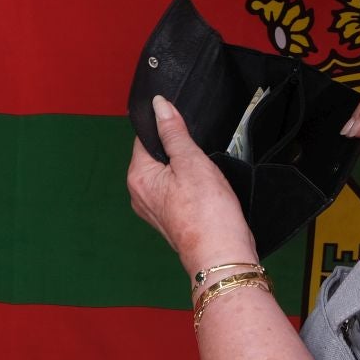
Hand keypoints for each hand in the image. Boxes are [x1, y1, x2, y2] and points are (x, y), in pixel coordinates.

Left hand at [127, 96, 258, 274]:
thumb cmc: (207, 212)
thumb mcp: (191, 161)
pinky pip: (177, 191)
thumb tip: (159, 106)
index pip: (145, 137)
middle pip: (157, 155)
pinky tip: (206, 193)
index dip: (166, 128)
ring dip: (187, 170)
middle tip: (199, 160)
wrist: (221, 254)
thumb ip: (173, 131)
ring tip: (204, 180)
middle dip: (179, 152)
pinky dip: (191, 187)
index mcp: (138, 176)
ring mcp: (154, 209)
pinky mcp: (169, 218)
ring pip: (169, 174)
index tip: (184, 130)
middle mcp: (139, 194)